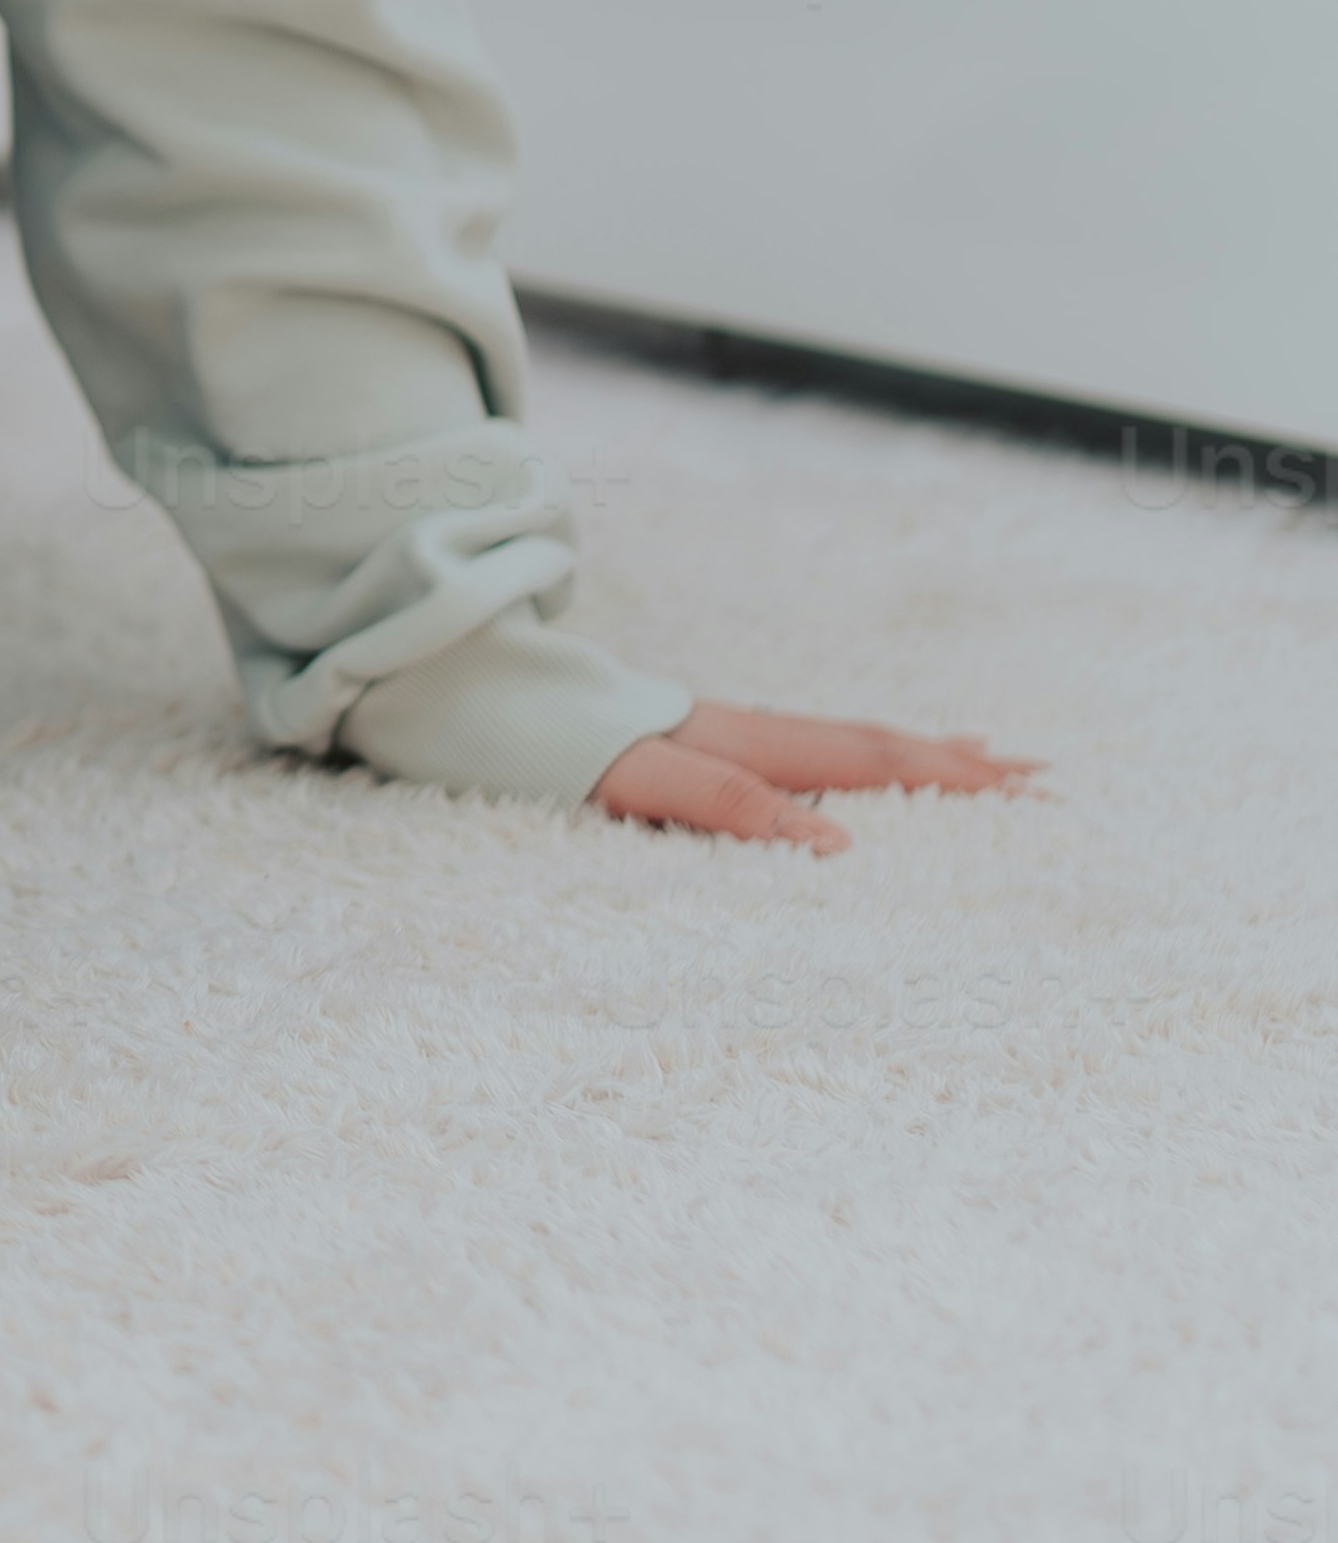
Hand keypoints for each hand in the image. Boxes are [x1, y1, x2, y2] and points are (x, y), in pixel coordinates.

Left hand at [591, 699, 1044, 854]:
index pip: (871, 764)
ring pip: (854, 744)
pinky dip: (866, 755)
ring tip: (986, 761)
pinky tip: (872, 767)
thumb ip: (731, 806)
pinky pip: (815, 750)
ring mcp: (741, 734)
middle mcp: (758, 733)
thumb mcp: (643, 784)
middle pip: (878, 748)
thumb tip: (835, 844)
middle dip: (961, 765)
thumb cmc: (567, 749)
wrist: (502, 698)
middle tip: (1040, 778)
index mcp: (753, 747)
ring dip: (923, 755)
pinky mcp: (717, 743)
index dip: (949, 779)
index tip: (1022, 789)